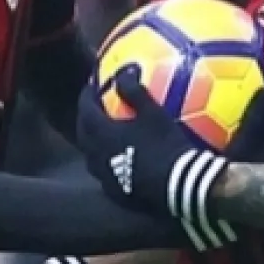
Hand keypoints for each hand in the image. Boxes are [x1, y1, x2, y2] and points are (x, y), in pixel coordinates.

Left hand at [76, 66, 232, 249]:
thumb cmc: (167, 146)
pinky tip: (120, 161)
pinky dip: (108, 163)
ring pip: (91, 156)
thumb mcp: (153, 114)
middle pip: (83, 132)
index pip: (85, 109)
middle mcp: (96, 157)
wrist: (180, 187)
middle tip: (95, 107)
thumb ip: (134, 91)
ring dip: (94, 142)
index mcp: (101, 135)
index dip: (87, 95)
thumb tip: (124, 70)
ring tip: (104, 134)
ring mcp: (105, 177)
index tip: (92, 85)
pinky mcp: (117, 193)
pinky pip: (106, 174)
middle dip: (86, 118)